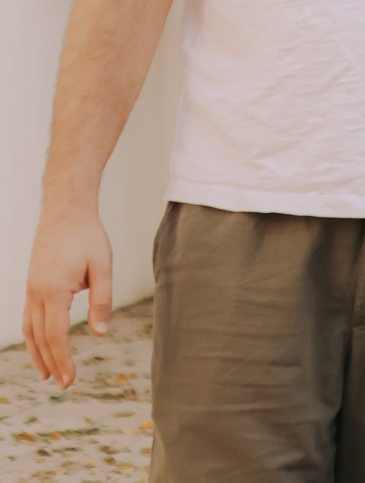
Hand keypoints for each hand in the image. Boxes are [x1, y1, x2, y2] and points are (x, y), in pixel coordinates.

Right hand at [21, 204, 112, 389]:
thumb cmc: (88, 238)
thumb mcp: (103, 267)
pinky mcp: (32, 285)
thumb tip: (100, 332)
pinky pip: (28, 318)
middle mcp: (36, 294)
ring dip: (38, 354)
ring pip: (30, 330)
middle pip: (41, 338)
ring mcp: (30, 290)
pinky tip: (41, 345)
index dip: (63, 360)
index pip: (56, 336)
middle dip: (52, 363)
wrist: (65, 213)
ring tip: (48, 374)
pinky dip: (33, 337)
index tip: (70, 379)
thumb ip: (102, 300)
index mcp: (54, 291)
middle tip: (64, 384)